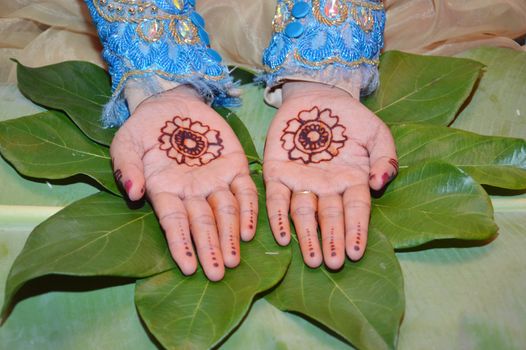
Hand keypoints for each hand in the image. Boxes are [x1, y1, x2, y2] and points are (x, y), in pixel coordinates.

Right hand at [110, 86, 257, 280]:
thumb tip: (133, 192)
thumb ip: (127, 166)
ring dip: (230, 236)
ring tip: (233, 259)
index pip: (174, 223)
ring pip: (226, 212)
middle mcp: (193, 192)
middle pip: (203, 223)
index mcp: (165, 191)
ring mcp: (216, 180)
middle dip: (210, 248)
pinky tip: (249, 231)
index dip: (181, 244)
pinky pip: (245, 191)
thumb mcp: (126, 144)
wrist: (172, 104)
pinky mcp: (235, 165)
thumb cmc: (145, 129)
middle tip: (217, 273)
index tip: (189, 267)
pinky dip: (248, 210)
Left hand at [263, 82, 396, 268]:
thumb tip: (379, 183)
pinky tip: (282, 237)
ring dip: (307, 237)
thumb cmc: (349, 119)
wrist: (317, 96)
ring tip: (312, 260)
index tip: (355, 253)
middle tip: (332, 264)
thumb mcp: (376, 133)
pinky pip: (277, 198)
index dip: (355, 231)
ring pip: (303, 214)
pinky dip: (279, 217)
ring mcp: (300, 182)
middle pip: (329, 218)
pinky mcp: (276, 172)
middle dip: (331, 241)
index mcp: (351, 181)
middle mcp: (325, 188)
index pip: (355, 211)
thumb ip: (385, 158)